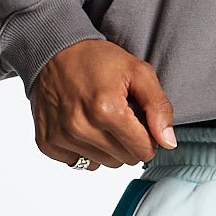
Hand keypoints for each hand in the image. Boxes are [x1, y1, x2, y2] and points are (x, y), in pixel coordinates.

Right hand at [28, 39, 176, 170]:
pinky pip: (79, 163)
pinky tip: (84, 125)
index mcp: (106, 109)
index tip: (142, 120)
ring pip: (103, 164)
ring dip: (108, 147)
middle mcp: (81, 127)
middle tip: (122, 115)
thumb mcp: (137, 71)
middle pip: (124, 160)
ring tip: (102, 118)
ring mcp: (61, 137)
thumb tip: (168, 142)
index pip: (143, 150)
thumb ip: (158, 106)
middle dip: (129, 141)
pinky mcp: (48, 143)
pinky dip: (86, 149)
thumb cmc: (97, 60)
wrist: (55, 51)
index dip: (149, 137)